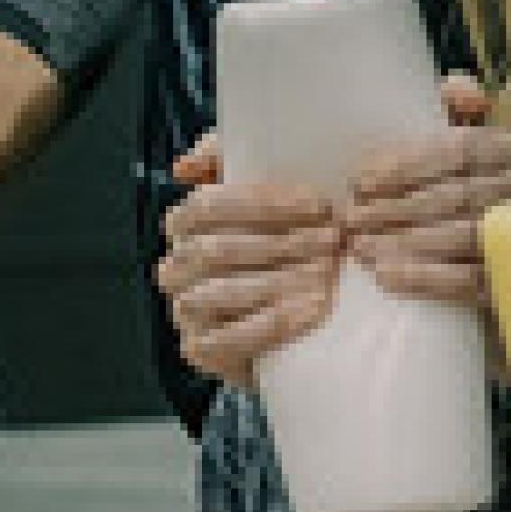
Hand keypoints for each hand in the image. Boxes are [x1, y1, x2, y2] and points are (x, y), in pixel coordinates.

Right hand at [156, 133, 340, 389]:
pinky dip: (274, 323)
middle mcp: (175, 267)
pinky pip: (229, 339)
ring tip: (330, 270)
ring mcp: (185, 312)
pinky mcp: (201, 352)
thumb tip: (185, 167)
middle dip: (282, 241)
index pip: (207, 206)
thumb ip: (230, 160)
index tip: (319, 203)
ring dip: (282, 279)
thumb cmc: (282, 250)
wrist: (294, 330)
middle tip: (334, 238)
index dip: (264, 202)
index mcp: (184, 226)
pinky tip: (313, 308)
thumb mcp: (266, 199)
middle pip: (218, 249)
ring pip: (223, 291)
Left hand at [345, 76, 510, 306]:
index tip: (360, 181)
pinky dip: (427, 278)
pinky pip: (470, 280)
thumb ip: (455, 117)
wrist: (505, 269)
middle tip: (350, 220)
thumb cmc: (460, 200)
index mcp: (508, 151)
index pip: (460, 149)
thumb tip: (454, 86)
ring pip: (464, 235)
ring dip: (406, 242)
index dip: (408, 165)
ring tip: (361, 248)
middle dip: (397, 208)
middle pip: (458, 195)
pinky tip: (387, 276)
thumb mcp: (456, 154)